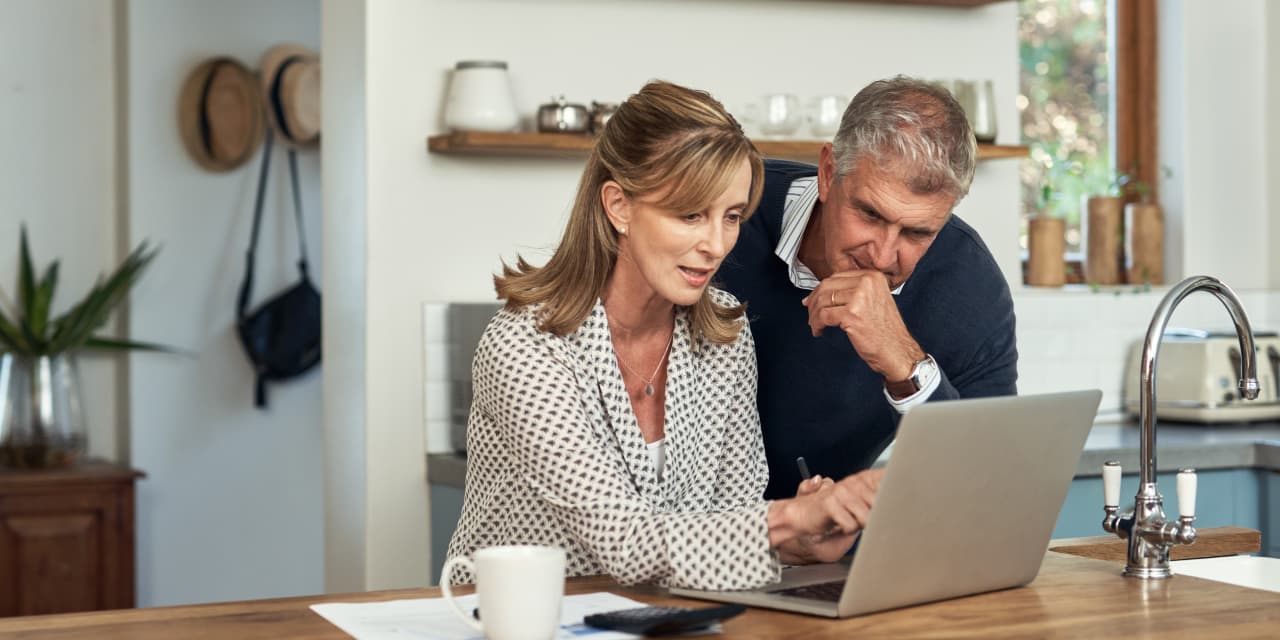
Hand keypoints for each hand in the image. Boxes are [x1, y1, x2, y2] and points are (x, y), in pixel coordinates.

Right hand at [769, 469, 884, 550]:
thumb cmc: (832, 513)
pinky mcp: (830, 503)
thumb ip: (876, 502)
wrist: (801, 516)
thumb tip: (894, 504)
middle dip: (873, 518)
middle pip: (880, 506)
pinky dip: (846, 530)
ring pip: (866, 518)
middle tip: (859, 519)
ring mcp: (841, 491)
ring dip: (857, 525)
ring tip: (847, 521)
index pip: (887, 481)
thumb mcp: (859, 507)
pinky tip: (838, 525)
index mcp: (862, 480)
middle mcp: (853, 482)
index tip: (891, 504)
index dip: (890, 497)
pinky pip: (850, 524)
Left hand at [801, 271, 923, 381]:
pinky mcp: (852, 314)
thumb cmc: (885, 331)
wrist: (897, 351)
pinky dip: (817, 324)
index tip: (811, 299)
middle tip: (810, 313)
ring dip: (814, 315)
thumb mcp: (874, 300)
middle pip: (827, 287)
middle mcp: (867, 283)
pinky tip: (820, 330)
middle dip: (813, 302)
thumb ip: (853, 291)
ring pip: (822, 301)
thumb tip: (820, 291)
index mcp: (872, 277)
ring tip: (815, 325)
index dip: (820, 289)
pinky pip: (823, 316)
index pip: (836, 277)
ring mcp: (859, 298)